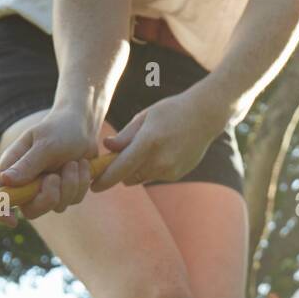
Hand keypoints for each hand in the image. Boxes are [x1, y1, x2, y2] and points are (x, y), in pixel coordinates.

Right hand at [0, 107, 99, 223]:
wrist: (83, 126)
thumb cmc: (60, 129)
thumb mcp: (45, 144)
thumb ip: (28, 164)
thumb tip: (6, 181)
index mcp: (13, 167)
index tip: (12, 220)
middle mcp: (27, 182)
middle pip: (30, 211)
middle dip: (47, 198)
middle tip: (55, 178)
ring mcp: (46, 189)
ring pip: (56, 206)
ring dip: (69, 185)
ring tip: (73, 162)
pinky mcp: (65, 191)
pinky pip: (74, 200)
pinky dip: (80, 183)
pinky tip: (81, 165)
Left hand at [92, 86, 226, 190]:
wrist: (204, 116)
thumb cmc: (170, 111)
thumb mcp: (145, 117)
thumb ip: (125, 136)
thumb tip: (107, 147)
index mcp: (148, 142)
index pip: (120, 168)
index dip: (104, 180)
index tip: (94, 186)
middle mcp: (159, 160)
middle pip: (127, 177)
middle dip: (119, 172)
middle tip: (116, 159)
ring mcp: (169, 170)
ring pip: (140, 178)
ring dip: (135, 170)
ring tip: (145, 148)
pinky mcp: (176, 174)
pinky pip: (154, 176)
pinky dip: (151, 168)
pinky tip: (162, 150)